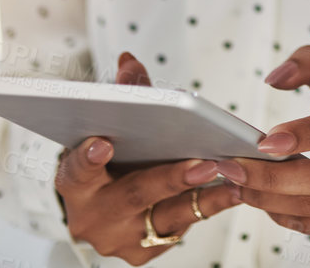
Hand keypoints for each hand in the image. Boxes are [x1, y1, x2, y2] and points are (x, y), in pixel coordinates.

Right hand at [51, 51, 248, 263]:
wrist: (104, 208)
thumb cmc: (111, 159)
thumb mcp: (109, 126)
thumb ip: (123, 95)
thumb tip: (129, 61)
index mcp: (75, 184)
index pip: (76, 170)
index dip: (88, 157)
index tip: (104, 141)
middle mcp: (92, 217)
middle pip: (133, 194)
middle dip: (169, 178)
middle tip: (202, 162)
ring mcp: (120, 238)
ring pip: (166, 216)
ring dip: (202, 195)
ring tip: (231, 175)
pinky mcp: (145, 250)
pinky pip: (183, 227)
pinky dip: (209, 206)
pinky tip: (234, 189)